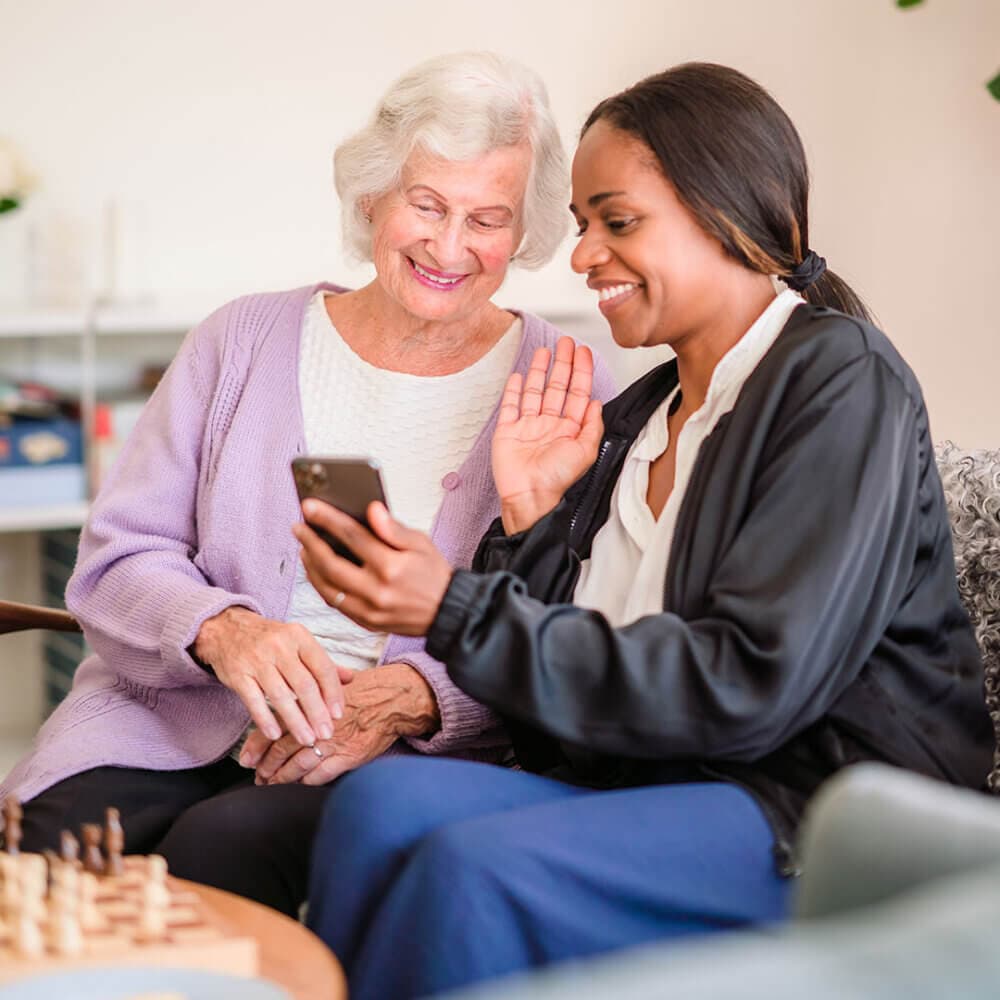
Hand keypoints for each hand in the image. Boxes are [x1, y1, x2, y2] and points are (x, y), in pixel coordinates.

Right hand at [193, 607, 354, 744]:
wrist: (227, 628)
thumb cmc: (270, 639)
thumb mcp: (298, 642)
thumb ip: (322, 662)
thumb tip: (350, 678)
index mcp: (299, 636)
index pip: (322, 667)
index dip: (333, 693)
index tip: (338, 714)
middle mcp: (279, 646)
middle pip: (303, 685)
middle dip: (317, 713)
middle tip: (326, 734)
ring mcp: (257, 660)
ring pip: (280, 696)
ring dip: (296, 722)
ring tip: (307, 740)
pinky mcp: (237, 674)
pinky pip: (253, 701)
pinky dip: (265, 720)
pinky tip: (276, 735)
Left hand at [240, 662, 439, 784]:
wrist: (395, 699)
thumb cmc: (365, 690)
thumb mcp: (333, 683)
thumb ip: (309, 693)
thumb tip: (287, 702)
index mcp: (311, 704)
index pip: (276, 727)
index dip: (258, 745)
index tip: (246, 759)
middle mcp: (319, 724)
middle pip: (282, 749)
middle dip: (267, 766)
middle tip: (258, 777)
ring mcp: (334, 742)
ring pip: (299, 765)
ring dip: (283, 777)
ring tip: (272, 785)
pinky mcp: (350, 756)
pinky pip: (322, 774)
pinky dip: (308, 781)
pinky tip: (301, 784)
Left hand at [293, 500, 452, 636]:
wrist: (448, 613)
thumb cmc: (434, 575)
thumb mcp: (421, 543)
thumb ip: (393, 528)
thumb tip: (371, 509)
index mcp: (392, 567)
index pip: (353, 537)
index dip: (328, 519)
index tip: (309, 506)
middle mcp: (377, 591)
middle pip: (331, 564)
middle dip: (310, 542)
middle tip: (298, 526)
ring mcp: (369, 610)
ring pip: (327, 587)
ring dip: (310, 565)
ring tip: (304, 546)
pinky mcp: (366, 622)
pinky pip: (334, 603)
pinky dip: (321, 585)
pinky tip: (316, 570)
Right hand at [492, 337, 603, 533]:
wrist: (528, 495)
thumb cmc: (556, 480)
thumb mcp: (585, 451)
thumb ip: (593, 426)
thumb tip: (596, 402)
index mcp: (569, 429)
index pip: (577, 393)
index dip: (581, 371)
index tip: (583, 352)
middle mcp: (549, 425)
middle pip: (557, 387)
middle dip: (562, 363)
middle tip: (565, 343)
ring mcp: (527, 427)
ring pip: (534, 391)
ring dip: (539, 370)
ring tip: (544, 351)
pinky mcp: (507, 431)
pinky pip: (510, 406)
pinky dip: (513, 390)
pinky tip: (517, 376)